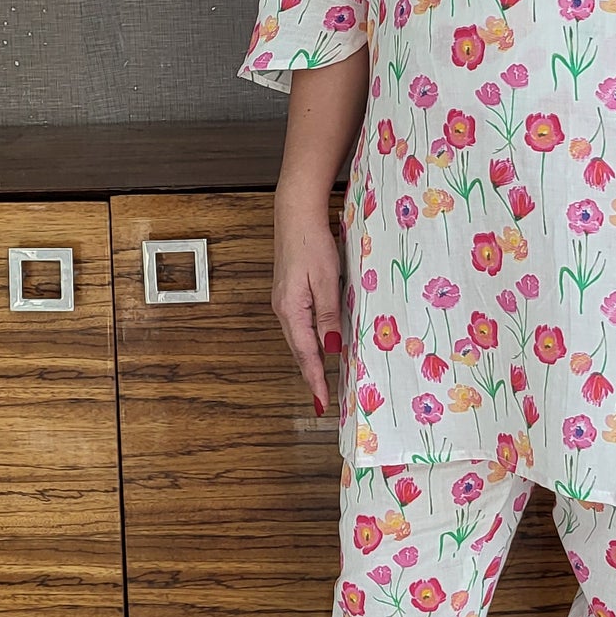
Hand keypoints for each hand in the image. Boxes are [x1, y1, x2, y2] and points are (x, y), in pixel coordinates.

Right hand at [273, 205, 342, 418]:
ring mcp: (284, 301)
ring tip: (322, 379)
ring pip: (298, 338)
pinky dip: (309, 341)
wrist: (296, 215)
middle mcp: (283, 309)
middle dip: (311, 374)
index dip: (315, 378)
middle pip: (299, 349)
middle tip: (323, 398)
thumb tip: (331, 346)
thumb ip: (329, 316)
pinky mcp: (289, 293)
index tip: (321, 401)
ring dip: (310, 359)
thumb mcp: (326, 281)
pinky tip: (319, 345)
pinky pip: (299, 325)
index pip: (306, 353)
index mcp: (291, 309)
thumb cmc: (311, 243)